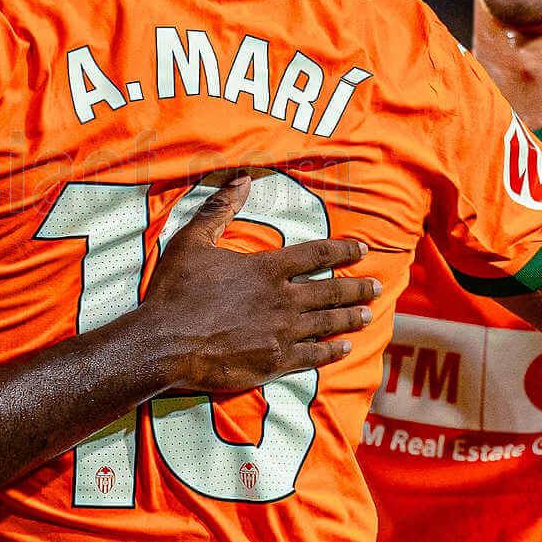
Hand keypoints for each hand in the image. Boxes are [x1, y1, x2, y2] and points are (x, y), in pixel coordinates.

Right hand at [142, 173, 379, 395]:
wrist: (164, 343)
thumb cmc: (176, 291)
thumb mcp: (193, 241)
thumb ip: (220, 210)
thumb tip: (242, 179)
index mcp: (267, 268)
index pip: (316, 255)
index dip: (342, 250)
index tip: (362, 250)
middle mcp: (282, 299)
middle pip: (331, 292)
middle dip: (357, 288)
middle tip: (377, 287)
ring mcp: (282, 333)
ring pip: (327, 323)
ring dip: (350, 318)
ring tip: (367, 316)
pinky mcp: (274, 362)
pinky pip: (313, 356)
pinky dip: (332, 352)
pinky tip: (344, 349)